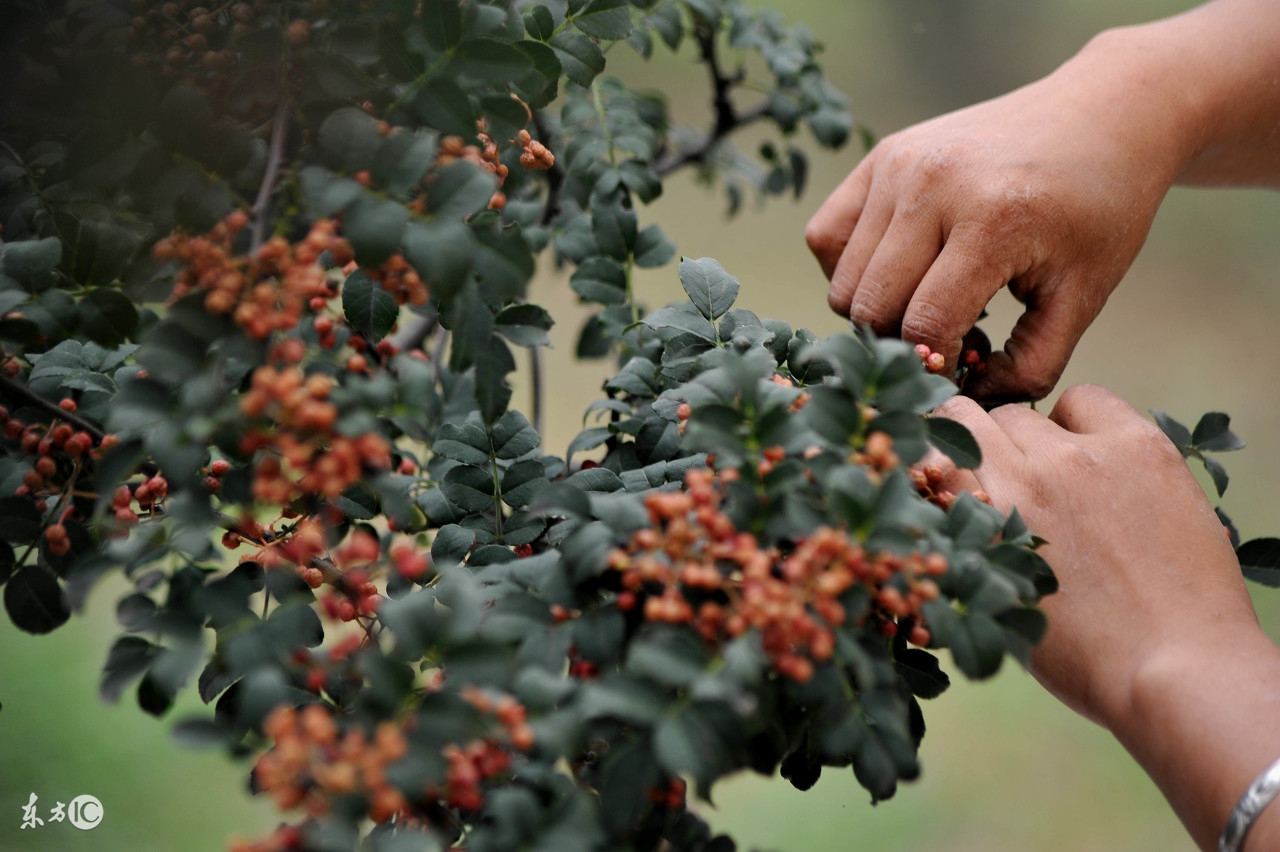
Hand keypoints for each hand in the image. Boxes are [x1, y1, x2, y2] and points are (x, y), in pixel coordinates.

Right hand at [807, 46, 1188, 401]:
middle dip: (904, 340)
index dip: (938, 366)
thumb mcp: (1084, 296)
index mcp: (993, 220)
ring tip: (930, 299)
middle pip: (871, 307)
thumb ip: (1031, 366)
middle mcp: (933, 184)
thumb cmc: (1099, 211)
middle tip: (951, 335)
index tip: (965, 371)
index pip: (925, 325)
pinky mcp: (880, 155)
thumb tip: (968, 400)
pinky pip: (826, 236)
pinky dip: (848, 268)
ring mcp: (898, 164)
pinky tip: (899, 269)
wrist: (1103, 114)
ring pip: (842, 280)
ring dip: (877, 309)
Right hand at [930, 385, 1255, 727]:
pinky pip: (1089, 401)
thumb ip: (971, 540)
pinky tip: (1100, 460)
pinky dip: (1082, 422)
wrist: (1178, 668)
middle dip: (984, 452)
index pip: (938, 444)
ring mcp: (1086, 453)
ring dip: (1031, 439)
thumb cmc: (1085, 655)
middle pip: (979, 423)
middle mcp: (1027, 472)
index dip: (941, 458)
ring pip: (1028, 412)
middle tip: (1013, 488)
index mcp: (986, 515)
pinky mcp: (1141, 445)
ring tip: (1061, 480)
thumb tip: (950, 501)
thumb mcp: (999, 599)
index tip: (954, 474)